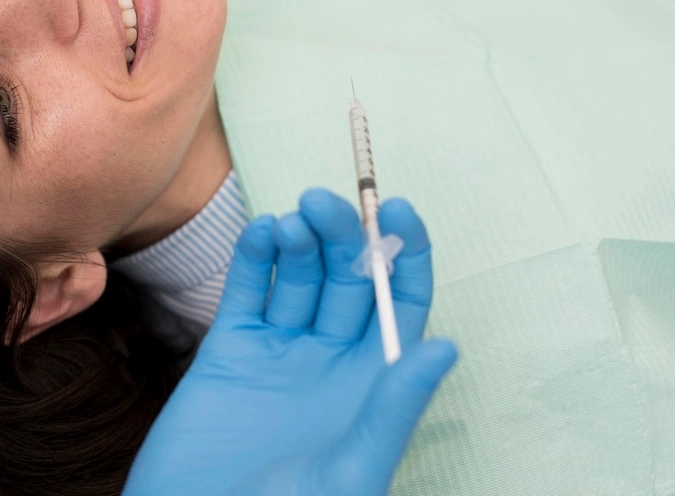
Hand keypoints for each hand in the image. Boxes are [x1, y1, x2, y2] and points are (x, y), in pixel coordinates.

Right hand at [123, 190, 456, 495]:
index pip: (403, 303)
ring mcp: (280, 352)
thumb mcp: (353, 470)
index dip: (405, 253)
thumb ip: (393, 406)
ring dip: (300, 238)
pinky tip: (262, 230)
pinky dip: (254, 256)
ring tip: (293, 221)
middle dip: (343, 234)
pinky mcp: (229, 352)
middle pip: (348, 277)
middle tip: (324, 204)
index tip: (395, 209)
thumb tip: (445, 346)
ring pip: (299, 275)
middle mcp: (331, 361)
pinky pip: (248, 292)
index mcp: (373, 385)